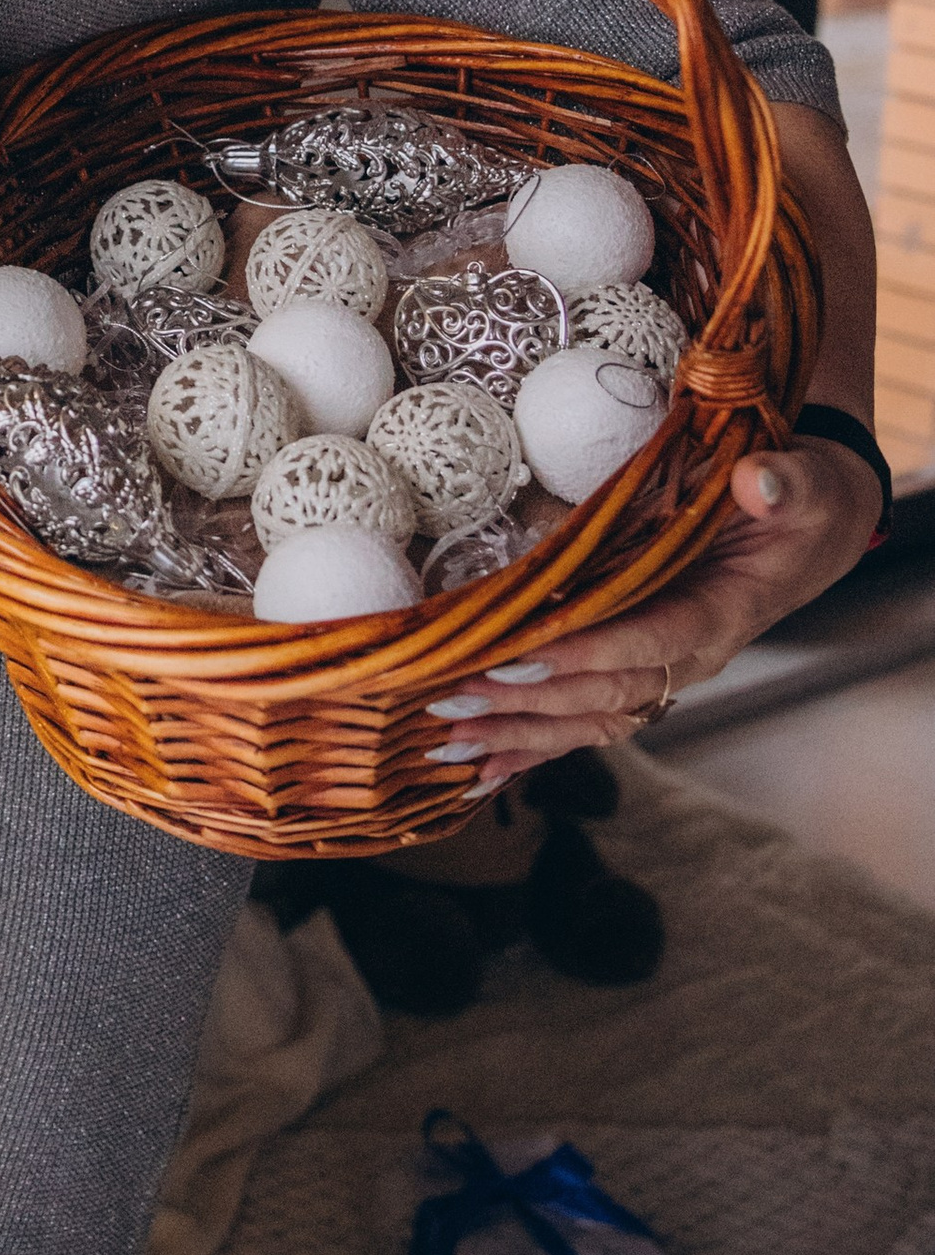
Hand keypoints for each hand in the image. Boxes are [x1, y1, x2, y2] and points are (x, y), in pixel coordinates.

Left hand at [420, 436, 884, 794]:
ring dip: (518, 732)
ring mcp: (662, 671)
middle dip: (531, 700)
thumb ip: (787, 486)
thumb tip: (759, 482)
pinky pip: (583, 720)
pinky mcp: (638, 671)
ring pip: (588, 718)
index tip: (524, 657)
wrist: (807, 531)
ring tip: (447, 738)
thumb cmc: (800, 505)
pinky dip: (530, 748)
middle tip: (457, 694)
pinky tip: (478, 771)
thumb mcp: (806, 486)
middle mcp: (689, 656)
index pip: (653, 640)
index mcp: (724, 612)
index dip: (590, 652)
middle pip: (607, 692)